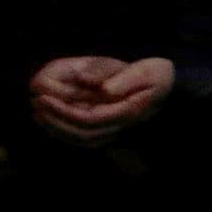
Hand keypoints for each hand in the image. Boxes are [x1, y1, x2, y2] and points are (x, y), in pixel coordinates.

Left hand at [31, 56, 174, 145]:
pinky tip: (52, 121)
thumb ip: (122, 79)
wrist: (174, 89)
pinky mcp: (111, 128)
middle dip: (55, 121)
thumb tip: (100, 89)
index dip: (62, 111)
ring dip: (57, 130)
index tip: (44, 97)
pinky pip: (85, 138)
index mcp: (126, 112)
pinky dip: (66, 132)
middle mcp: (120, 125)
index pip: (87, 118)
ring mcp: (116, 130)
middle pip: (81, 133)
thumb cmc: (158, 77)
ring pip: (82, 139)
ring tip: (39, 114)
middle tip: (36, 104)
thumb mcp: (145, 71)